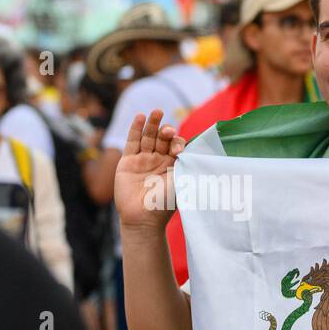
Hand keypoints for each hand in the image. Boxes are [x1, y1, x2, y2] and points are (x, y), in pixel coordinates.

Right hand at [115, 110, 184, 235]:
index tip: (178, 150)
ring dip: (152, 124)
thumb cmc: (164, 203)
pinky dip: (135, 129)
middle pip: (161, 138)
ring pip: (147, 137)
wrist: (143, 218)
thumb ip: (186, 163)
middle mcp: (158, 160)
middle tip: (168, 130)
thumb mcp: (180, 181)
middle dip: (166, 131)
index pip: (176, 145)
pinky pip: (132, 142)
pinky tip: (140, 117)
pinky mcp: (127, 162)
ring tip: (157, 111)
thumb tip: (200, 147)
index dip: (178, 142)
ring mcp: (142, 160)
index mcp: (172, 165)